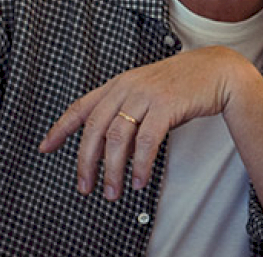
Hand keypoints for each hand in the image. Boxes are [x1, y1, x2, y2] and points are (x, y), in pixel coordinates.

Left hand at [37, 46, 259, 199]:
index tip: (45, 148)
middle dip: (86, 162)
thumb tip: (108, 142)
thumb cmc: (183, 84)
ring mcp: (146, 95)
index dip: (60, 128)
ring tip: (113, 192)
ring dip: (113, 169)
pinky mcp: (166, 105)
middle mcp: (127, 87)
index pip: (80, 107)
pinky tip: (139, 180)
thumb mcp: (147, 90)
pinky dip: (141, 164)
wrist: (217, 71)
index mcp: (118, 84)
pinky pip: (147, 140)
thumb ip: (126, 108)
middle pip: (95, 128)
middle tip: (85, 187)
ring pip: (117, 137)